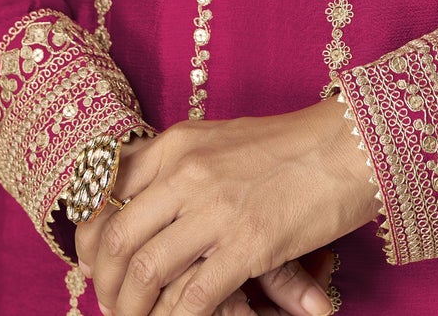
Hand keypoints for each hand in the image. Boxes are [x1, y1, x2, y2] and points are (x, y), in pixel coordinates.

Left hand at [76, 97, 376, 315]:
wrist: (348, 145)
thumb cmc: (289, 145)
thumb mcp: (222, 140)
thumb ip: (181, 166)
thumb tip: (146, 202)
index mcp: (177, 143)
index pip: (105, 193)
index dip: (90, 239)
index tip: (95, 265)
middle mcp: (186, 171)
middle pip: (115, 239)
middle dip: (105, 285)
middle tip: (113, 305)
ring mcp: (215, 208)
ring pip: (145, 271)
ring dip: (132, 310)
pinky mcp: (247, 244)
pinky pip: (191, 297)